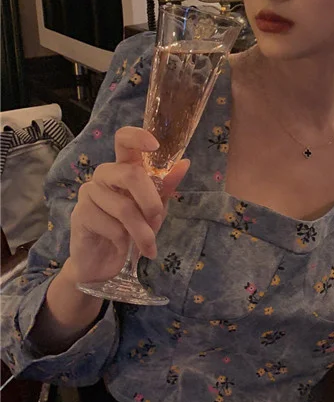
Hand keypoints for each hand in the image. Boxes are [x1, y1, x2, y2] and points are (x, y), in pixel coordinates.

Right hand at [66, 127, 189, 284]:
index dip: (137, 137)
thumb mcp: (155, 209)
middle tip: (157, 222)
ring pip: (124, 207)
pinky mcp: (79, 214)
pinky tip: (122, 247)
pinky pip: (111, 226)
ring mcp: (89, 193)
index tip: (155, 146)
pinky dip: (125, 241)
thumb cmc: (131, 231)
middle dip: (151, 203)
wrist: (105, 264)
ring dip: (142, 232)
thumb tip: (185, 163)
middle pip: (130, 175)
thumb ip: (166, 187)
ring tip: (147, 245)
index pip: (124, 140)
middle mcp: (105, 175)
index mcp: (124, 168)